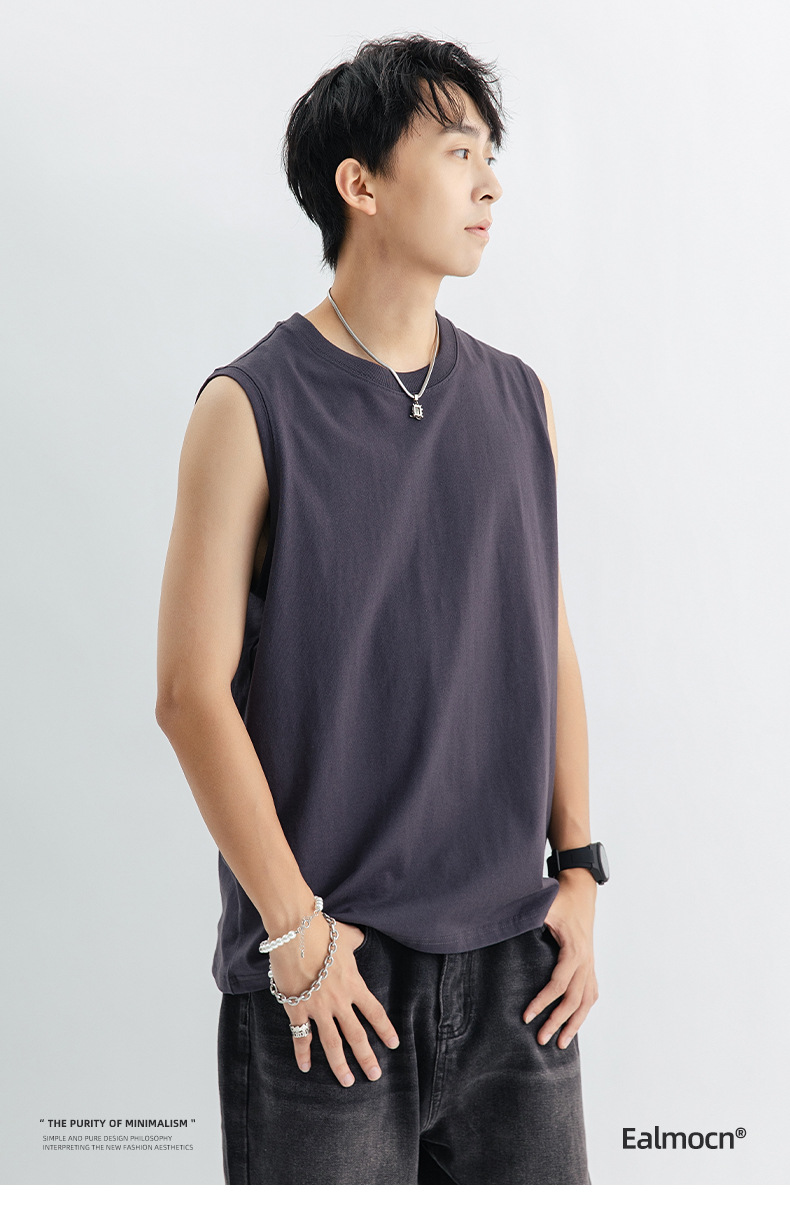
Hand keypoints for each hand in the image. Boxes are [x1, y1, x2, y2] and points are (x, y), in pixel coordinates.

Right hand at [268, 917, 399, 1086]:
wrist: (294, 932)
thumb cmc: (321, 930)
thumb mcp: (346, 934)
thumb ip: (355, 941)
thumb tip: (361, 937)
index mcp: (354, 984)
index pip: (375, 1012)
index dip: (385, 1029)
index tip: (393, 1045)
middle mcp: (339, 1000)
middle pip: (357, 1035)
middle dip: (367, 1058)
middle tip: (374, 1076)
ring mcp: (317, 1007)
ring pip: (332, 1043)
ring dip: (340, 1064)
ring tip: (347, 1081)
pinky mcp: (296, 1008)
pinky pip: (300, 1036)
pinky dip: (303, 1053)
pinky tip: (306, 1067)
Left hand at [523, 870, 598, 1048]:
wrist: (581, 892)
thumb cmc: (560, 899)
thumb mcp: (544, 905)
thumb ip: (529, 916)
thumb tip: (504, 923)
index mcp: (573, 949)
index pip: (559, 984)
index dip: (543, 1002)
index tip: (525, 1015)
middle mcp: (586, 960)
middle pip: (574, 999)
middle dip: (557, 1021)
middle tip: (540, 1038)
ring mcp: (590, 964)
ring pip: (586, 1001)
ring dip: (575, 1024)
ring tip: (561, 1044)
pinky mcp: (590, 965)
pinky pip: (591, 994)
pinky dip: (584, 1012)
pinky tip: (574, 1025)